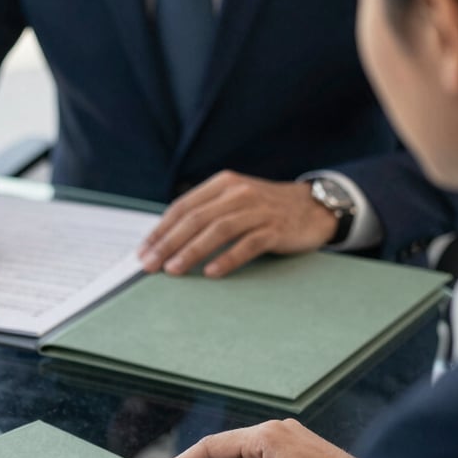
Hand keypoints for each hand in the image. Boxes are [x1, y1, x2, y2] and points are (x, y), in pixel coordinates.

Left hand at [138, 171, 337, 276]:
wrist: (314, 207)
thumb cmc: (266, 209)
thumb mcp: (234, 200)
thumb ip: (206, 213)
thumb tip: (167, 240)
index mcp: (223, 184)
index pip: (184, 207)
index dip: (161, 229)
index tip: (143, 250)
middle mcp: (238, 193)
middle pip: (196, 219)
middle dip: (168, 243)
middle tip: (150, 264)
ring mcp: (258, 210)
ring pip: (218, 230)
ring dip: (192, 251)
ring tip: (173, 269)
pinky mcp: (276, 228)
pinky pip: (248, 244)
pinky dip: (228, 258)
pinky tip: (212, 272)